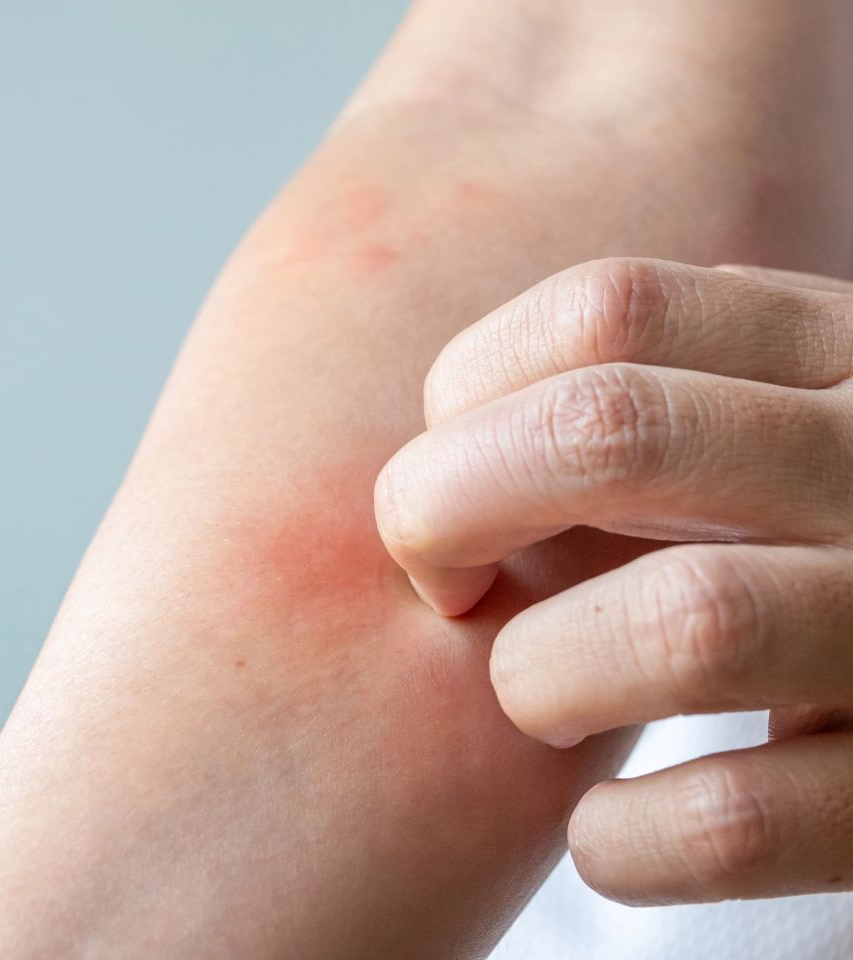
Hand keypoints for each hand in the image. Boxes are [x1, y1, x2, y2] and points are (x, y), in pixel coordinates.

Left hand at [374, 257, 852, 904]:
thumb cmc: (810, 534)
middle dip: (452, 509)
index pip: (606, 311)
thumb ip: (657, 393)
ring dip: (543, 674)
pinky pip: (738, 821)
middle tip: (444, 585)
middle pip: (605, 430)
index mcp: (831, 353)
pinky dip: (625, 840)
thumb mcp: (770, 419)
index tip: (440, 477)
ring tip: (540, 697)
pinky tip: (606, 833)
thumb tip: (463, 419)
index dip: (470, 394)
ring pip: (682, 623)